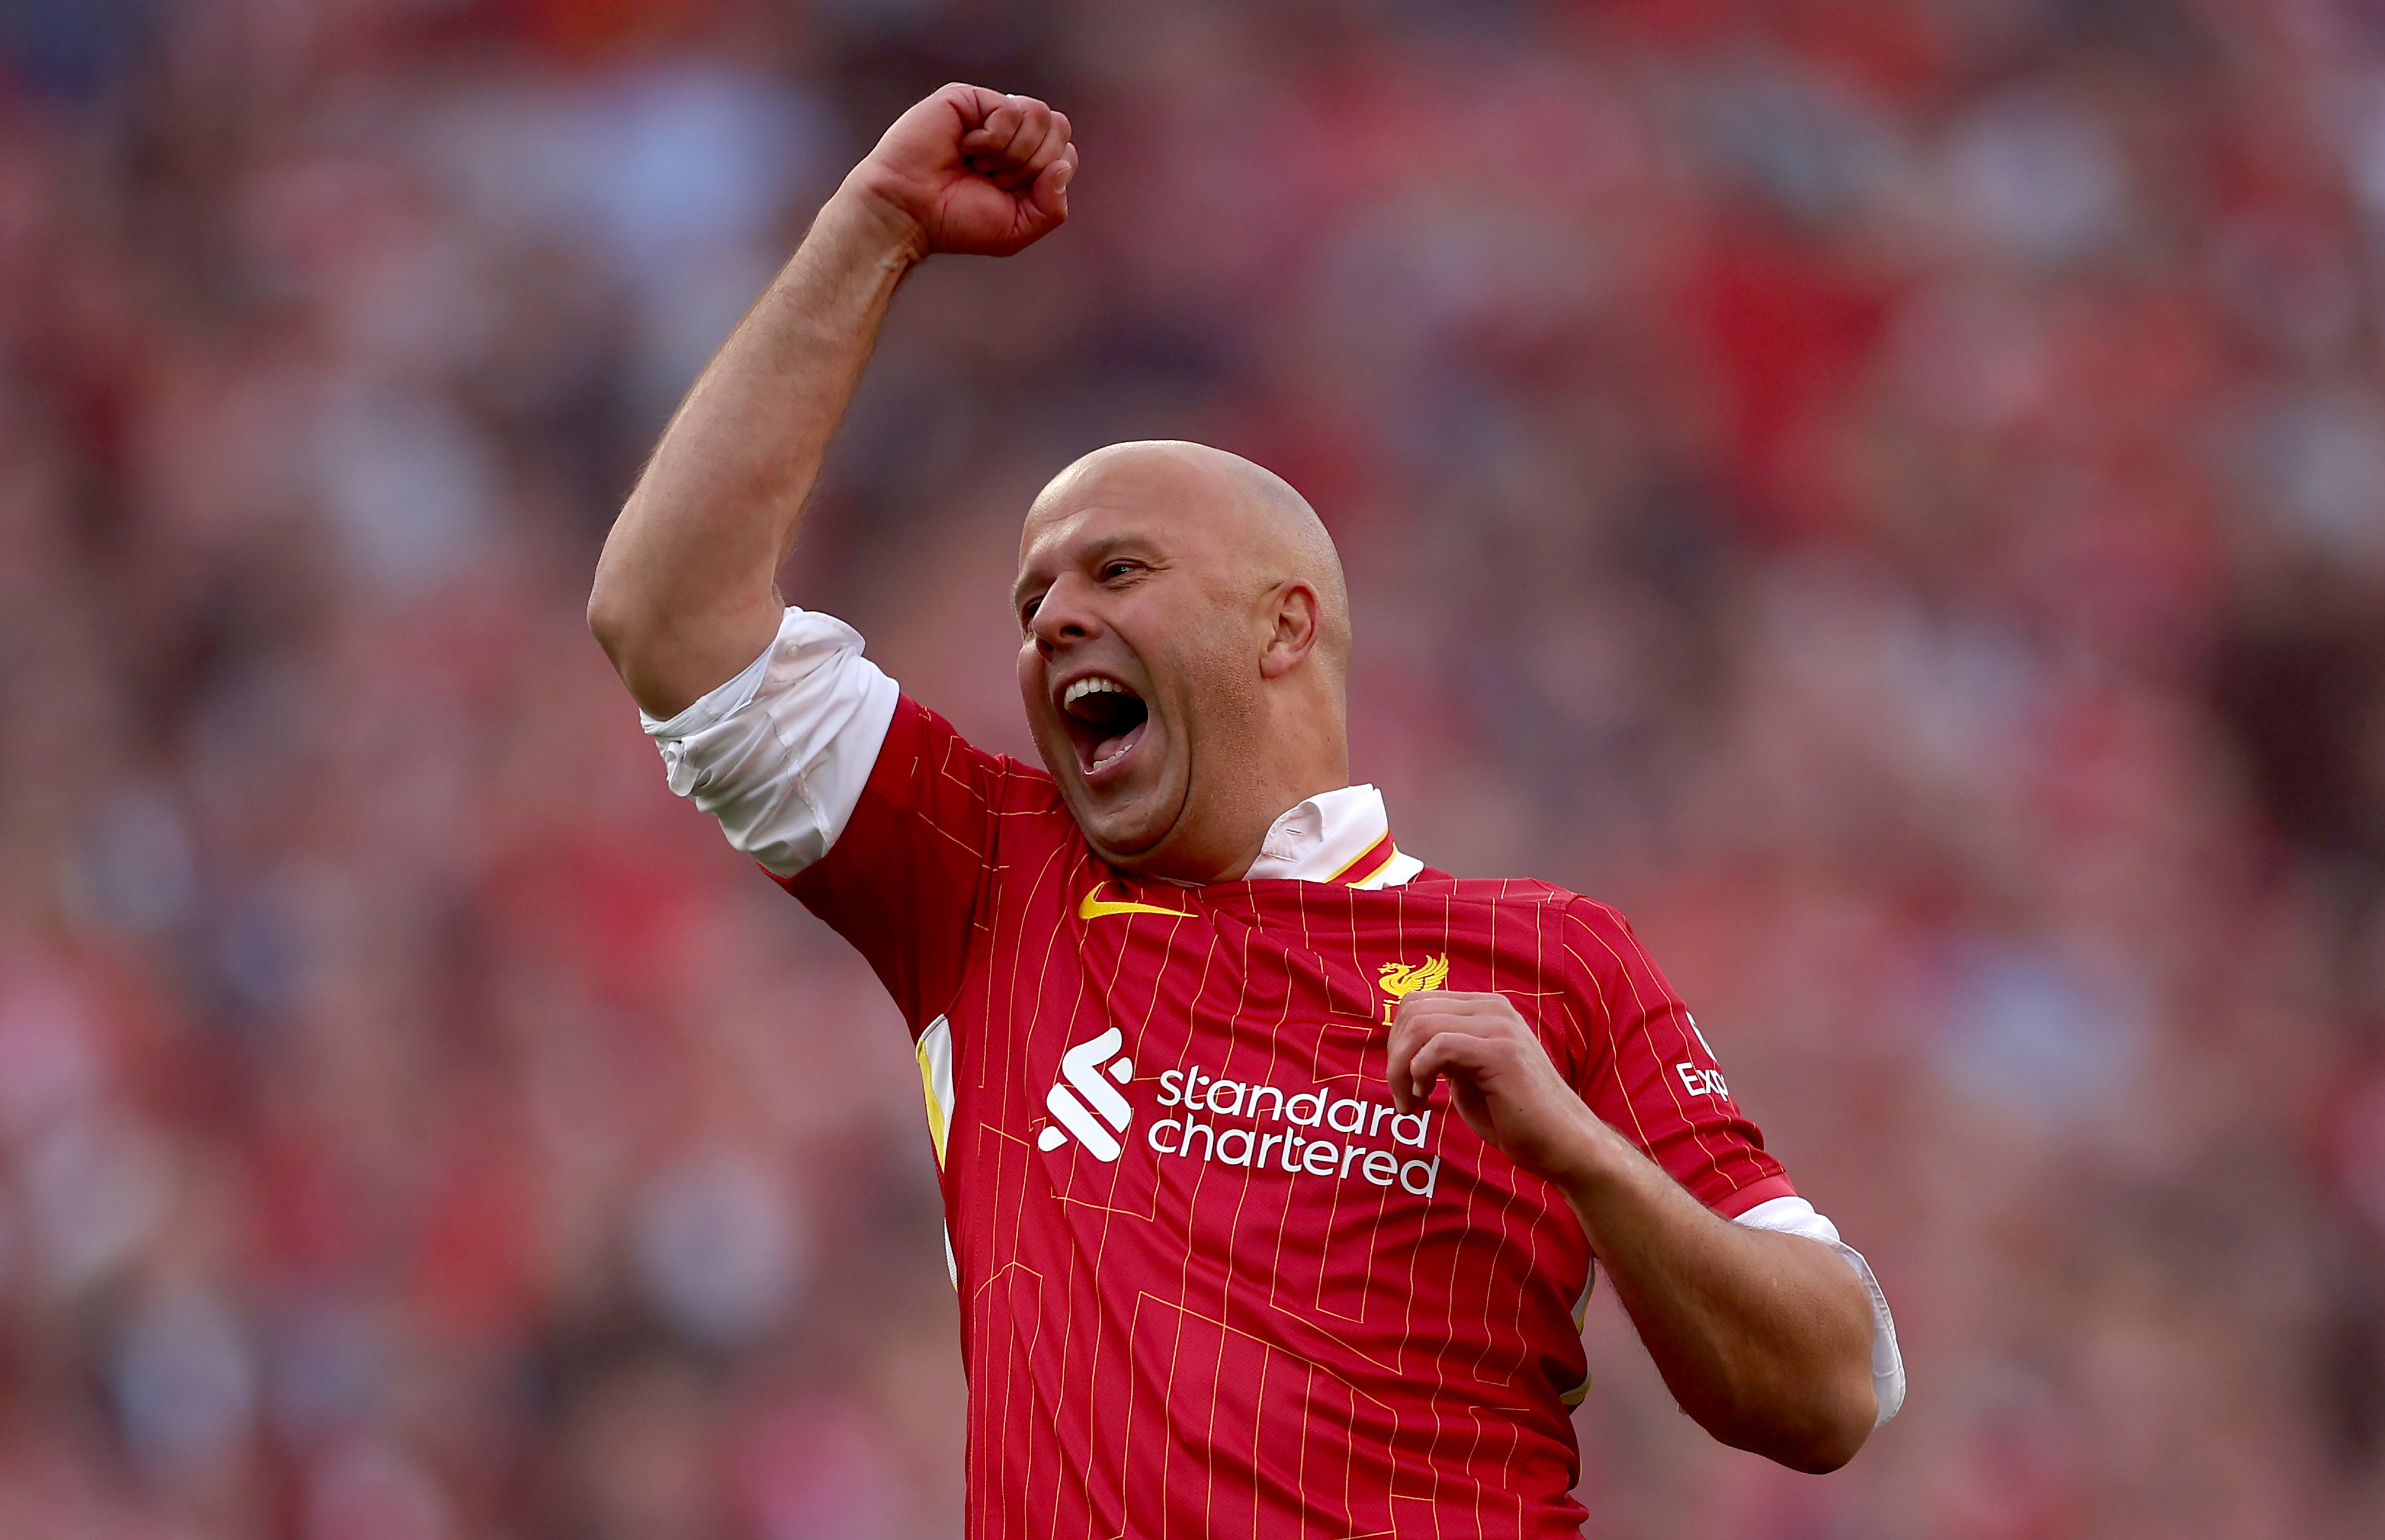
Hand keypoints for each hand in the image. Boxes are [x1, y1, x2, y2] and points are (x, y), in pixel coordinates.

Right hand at [843, 83, 1077, 259]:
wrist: (909, 212)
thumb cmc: (956, 221)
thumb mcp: (1017, 229)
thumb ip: (1052, 208)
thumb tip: (1061, 166)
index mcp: (1026, 159)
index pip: (1066, 152)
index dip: (1047, 177)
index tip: (1010, 193)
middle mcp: (1011, 131)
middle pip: (1059, 127)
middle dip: (1033, 164)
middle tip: (995, 179)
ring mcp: (990, 111)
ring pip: (1040, 115)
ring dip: (1013, 153)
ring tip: (979, 164)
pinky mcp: (970, 98)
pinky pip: (1010, 110)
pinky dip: (992, 140)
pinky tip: (965, 148)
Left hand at [1387, 991, 1606, 1181]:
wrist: (1565, 1145)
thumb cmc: (1517, 1118)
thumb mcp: (1469, 1077)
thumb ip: (1442, 1055)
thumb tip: (1404, 1046)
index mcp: (1486, 1009)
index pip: (1418, 1003)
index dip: (1397, 1042)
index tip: (1403, 1081)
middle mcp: (1494, 1009)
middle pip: (1413, 1009)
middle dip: (1394, 1054)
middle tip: (1403, 1095)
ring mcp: (1500, 1027)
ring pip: (1421, 1024)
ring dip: (1401, 1068)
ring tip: (1412, 1102)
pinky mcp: (1502, 1052)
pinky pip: (1440, 1046)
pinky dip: (1419, 1072)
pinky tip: (1425, 1099)